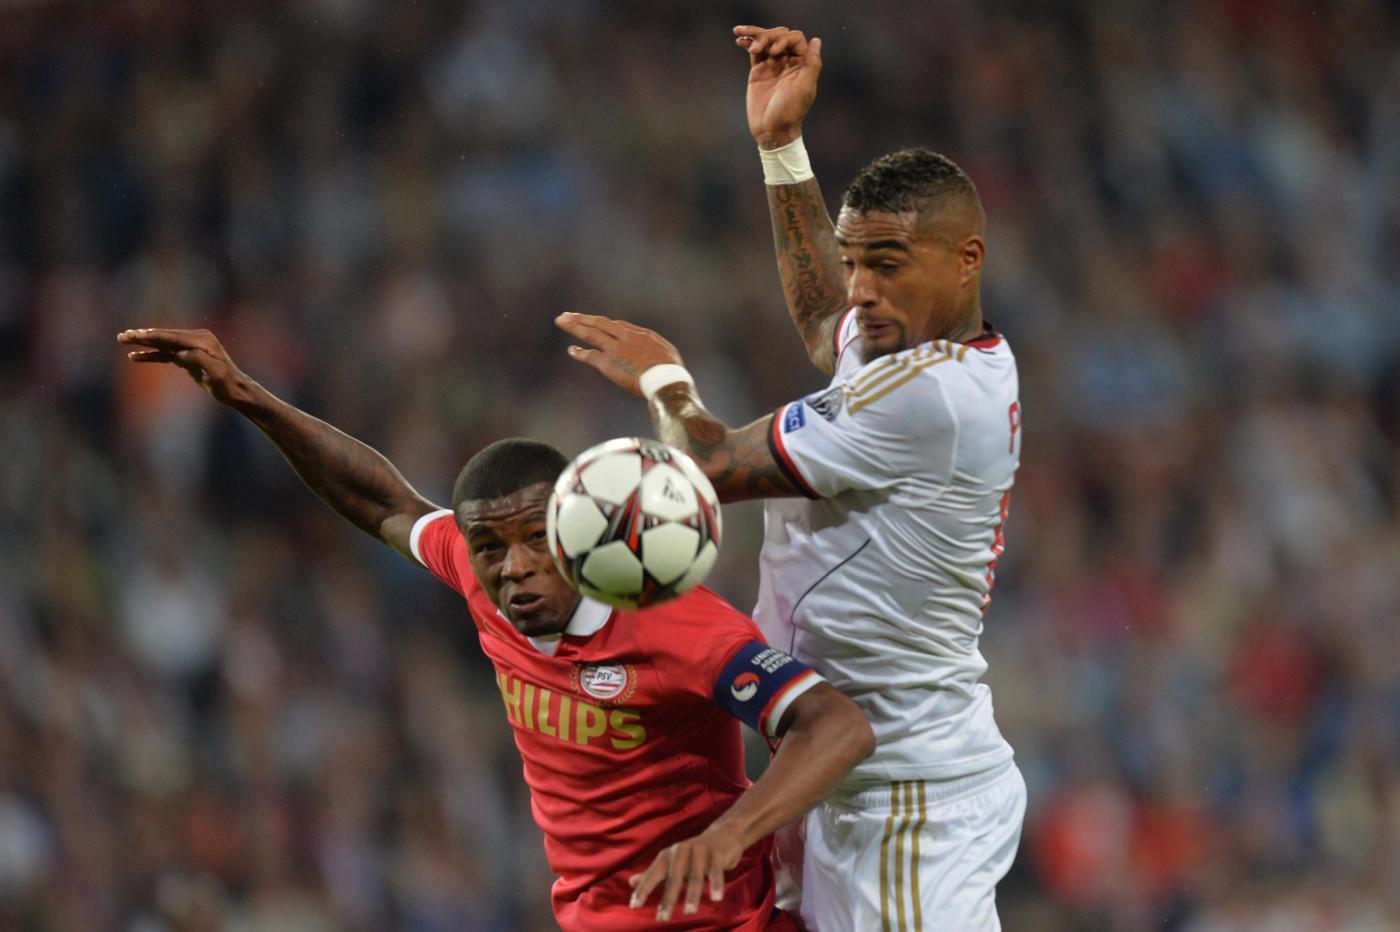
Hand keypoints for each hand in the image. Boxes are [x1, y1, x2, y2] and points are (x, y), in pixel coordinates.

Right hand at [116, 328, 251, 406]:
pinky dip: (151, 355)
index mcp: (202, 340)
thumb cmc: (227, 384)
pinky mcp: (187, 357)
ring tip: (123, 340)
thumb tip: (180, 352)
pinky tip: (134, 356)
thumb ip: (198, 359)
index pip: (172, 336)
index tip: (136, 335)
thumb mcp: (215, 373)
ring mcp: (191, 347)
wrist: (236, 391)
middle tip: (122, 335)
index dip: (153, 336)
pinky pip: (165, 354)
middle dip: (142, 336)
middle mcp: (196, 340)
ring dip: (143, 343)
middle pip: (164, 337)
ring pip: (163, 344)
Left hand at [555, 313, 683, 397]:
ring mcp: (615, 349)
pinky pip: (590, 356)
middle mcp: (625, 337)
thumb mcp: (667, 353)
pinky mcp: (608, 363)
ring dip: (574, 327)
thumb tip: (654, 352)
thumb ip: (655, 349)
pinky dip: (579, 354)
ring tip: (561, 321)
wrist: (665, 380)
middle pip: (600, 323)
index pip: (618, 326)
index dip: (604, 324)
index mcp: (640, 334)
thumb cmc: (671, 371)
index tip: (595, 323)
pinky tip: (571, 351)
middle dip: (582, 318)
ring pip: (591, 334)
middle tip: (567, 315)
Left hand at [628, 824, 743, 921]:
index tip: (634, 906)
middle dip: (668, 898)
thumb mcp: (671, 863)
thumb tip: (630, 882)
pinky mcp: (716, 853)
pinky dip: (716, 884)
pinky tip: (716, 898)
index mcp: (667, 855)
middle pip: (673, 878)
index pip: (652, 874)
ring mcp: (699, 851)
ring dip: (692, 894)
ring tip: (689, 912)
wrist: (721, 836)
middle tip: (662, 919)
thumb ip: (653, 874)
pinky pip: (716, 870)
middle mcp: (681, 851)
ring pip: (695, 876)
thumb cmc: (692, 855)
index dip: (643, 889)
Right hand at [733, 25, 822, 148]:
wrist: (772, 130)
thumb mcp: (804, 88)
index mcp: (802, 64)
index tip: (774, 53)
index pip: (795, 39)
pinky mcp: (758, 71)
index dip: (784, 39)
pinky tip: (739, 40)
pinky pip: (754, 52)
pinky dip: (748, 43)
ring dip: (755, 35)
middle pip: (779, 36)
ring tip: (740, 33)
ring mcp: (773, 65)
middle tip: (757, 49)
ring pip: (766, 41)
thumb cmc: (791, 112)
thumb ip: (812, 64)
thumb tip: (816, 40)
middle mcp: (788, 62)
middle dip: (767, 36)